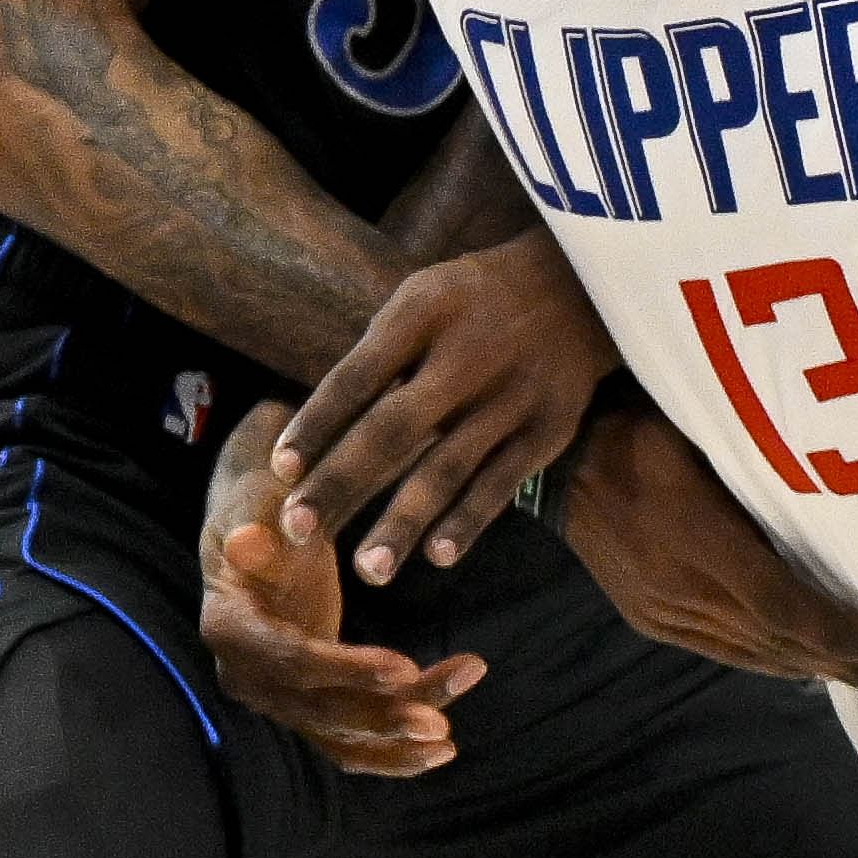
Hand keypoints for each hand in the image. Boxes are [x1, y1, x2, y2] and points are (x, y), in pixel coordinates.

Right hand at [204, 479, 484, 776]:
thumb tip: (246, 541)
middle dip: (380, 718)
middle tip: (438, 723)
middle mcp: (247, 675)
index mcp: (229, 626)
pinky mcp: (307, 707)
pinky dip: (393, 752)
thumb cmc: (265, 507)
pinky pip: (349, 742)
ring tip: (449, 741)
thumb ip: (258, 524)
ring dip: (397, 740)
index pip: (290, 659)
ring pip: (340, 733)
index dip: (347, 669)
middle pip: (317, 709)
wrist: (258, 531)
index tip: (405, 668)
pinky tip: (442, 750)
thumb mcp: (261, 504)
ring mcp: (277, 698)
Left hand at [276, 241, 616, 584]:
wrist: (578, 288)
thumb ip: (377, 358)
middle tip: (298, 531)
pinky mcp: (546, 430)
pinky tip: (437, 557)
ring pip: (447, 468)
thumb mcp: (423, 300)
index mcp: (424, 312)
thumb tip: (315, 434)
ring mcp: (511, 396)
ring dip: (403, 522)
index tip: (280, 472)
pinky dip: (468, 521)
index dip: (316, 426)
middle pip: (393, 429)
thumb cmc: (473, 304)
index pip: (356, 377)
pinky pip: (501, 483)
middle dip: (341, 483)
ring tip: (368, 570)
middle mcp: (468, 354)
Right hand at [553, 393, 857, 705]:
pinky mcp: (652, 620)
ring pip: (755, 655)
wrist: (563, 456)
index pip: (782, 605)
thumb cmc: (649, 424)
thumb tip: (839, 505)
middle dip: (850, 668)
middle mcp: (684, 590)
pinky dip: (772, 660)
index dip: (837, 632)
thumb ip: (767, 479)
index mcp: (701, 540)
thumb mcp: (712, 436)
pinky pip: (723, 652)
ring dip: (817, 670)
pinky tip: (804, 666)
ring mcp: (665, 612)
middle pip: (779, 643)